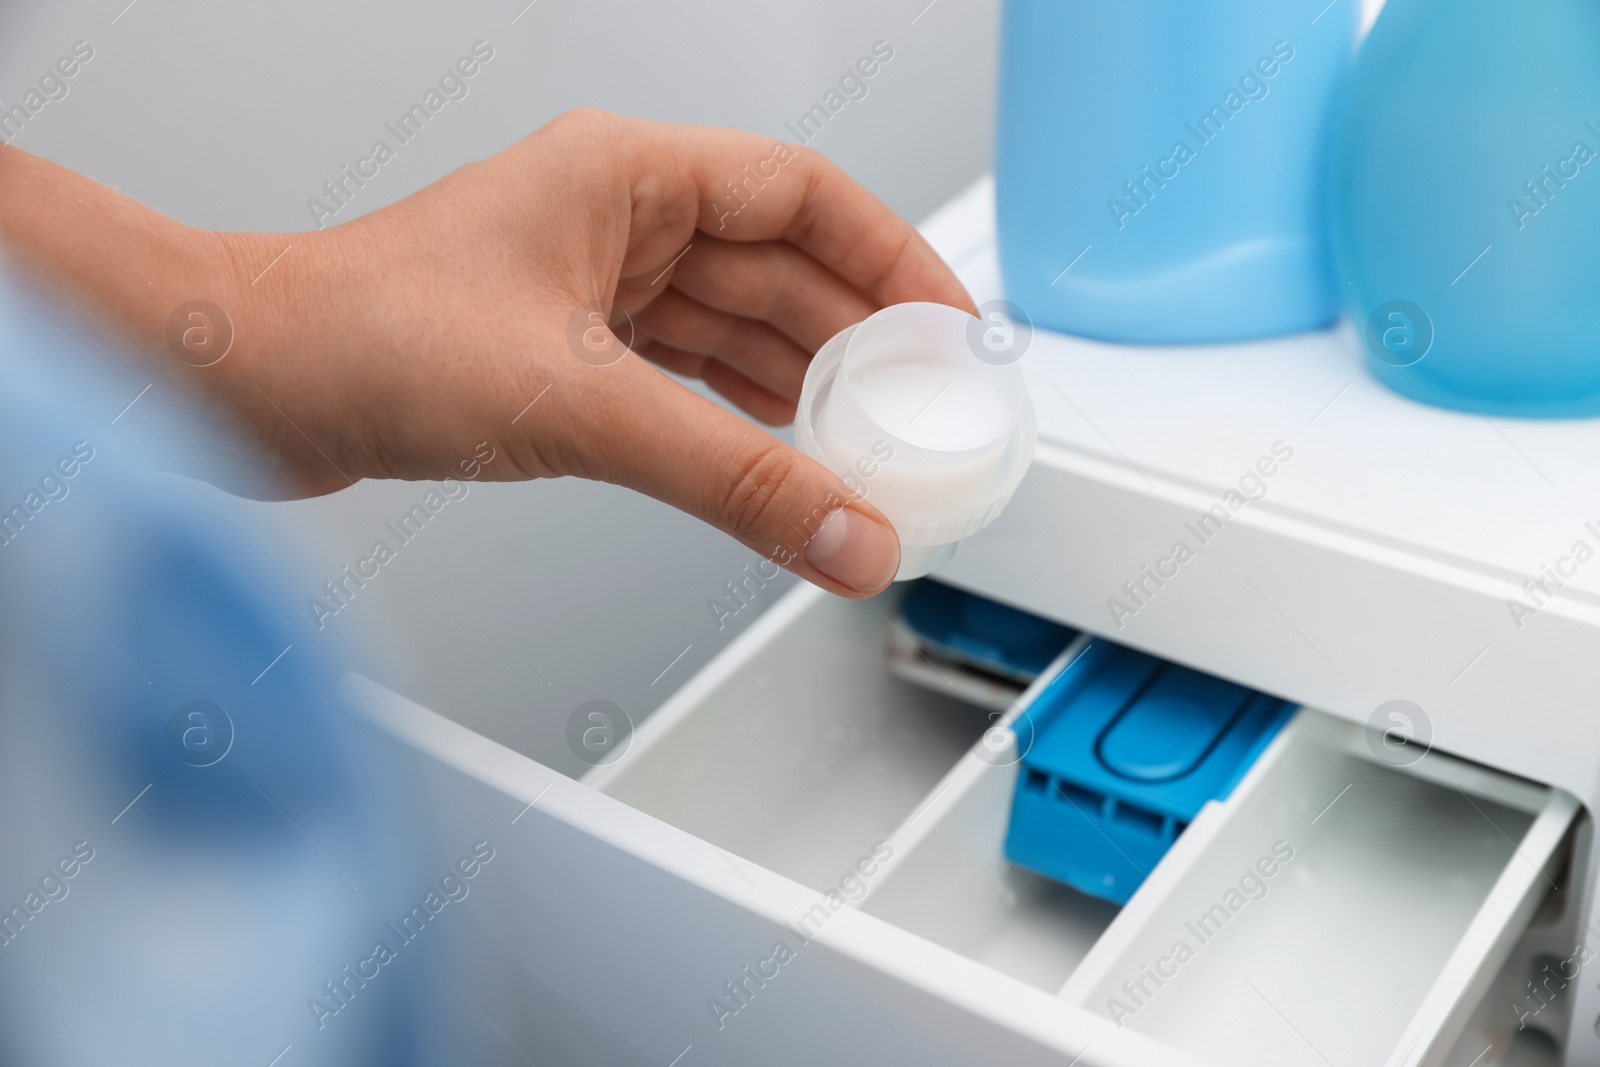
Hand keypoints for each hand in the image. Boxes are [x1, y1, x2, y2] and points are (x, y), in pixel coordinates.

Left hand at [0, 110, 974, 595]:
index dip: (893, 260)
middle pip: (779, 268)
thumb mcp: (580, 405)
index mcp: (626, 174)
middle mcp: (613, 218)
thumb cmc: (361, 335)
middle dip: (855, 344)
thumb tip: (847, 533)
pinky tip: (778, 456)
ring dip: (800, 389)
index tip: (951, 330)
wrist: (246, 388)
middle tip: (920, 417)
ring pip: (732, 328)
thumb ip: (730, 477)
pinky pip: (684, 377)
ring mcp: (587, 285)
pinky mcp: (562, 351)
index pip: (805, 196)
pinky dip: (736, 418)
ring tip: (869, 450)